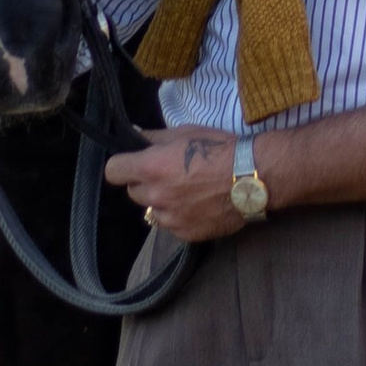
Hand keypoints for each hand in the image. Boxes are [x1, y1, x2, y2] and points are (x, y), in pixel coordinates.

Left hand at [104, 127, 254, 244]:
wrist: (253, 177)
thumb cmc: (220, 148)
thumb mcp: (186, 132)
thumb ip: (155, 137)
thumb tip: (135, 134)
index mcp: (151, 168)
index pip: (113, 172)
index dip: (122, 166)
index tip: (133, 164)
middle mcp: (156, 195)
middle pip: (134, 192)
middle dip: (146, 183)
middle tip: (169, 175)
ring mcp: (170, 218)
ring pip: (152, 211)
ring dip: (162, 202)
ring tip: (187, 193)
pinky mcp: (186, 233)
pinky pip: (172, 225)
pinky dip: (180, 217)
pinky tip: (199, 206)